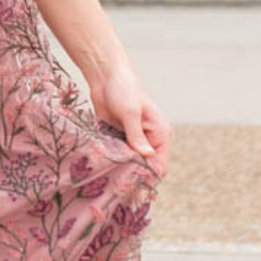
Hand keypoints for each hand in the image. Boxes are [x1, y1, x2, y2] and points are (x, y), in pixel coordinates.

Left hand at [88, 59, 171, 179]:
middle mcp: (149, 141)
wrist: (106, 77)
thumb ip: (136, 136)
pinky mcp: (118, 140)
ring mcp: (133, 141)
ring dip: (119, 170)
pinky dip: (110, 161)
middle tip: (115, 183)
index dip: (147, 176)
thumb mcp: (130, 113)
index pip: (159, 165)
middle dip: (131, 176)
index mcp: (160, 134)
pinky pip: (116, 157)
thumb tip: (147, 155)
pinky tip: (100, 166)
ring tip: (106, 177)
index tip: (130, 182)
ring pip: (129, 165)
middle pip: (144, 169)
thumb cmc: (124, 89)